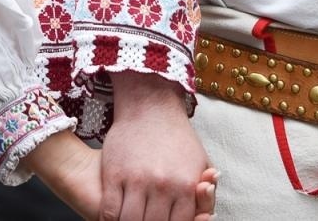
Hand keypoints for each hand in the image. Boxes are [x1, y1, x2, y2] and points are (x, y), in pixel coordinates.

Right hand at [24, 133, 219, 220]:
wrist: (149, 107)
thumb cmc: (176, 138)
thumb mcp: (200, 163)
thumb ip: (205, 192)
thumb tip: (207, 216)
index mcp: (186, 186)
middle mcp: (163, 185)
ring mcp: (137, 180)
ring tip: (133, 220)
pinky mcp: (114, 174)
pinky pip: (110, 212)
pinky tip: (116, 218)